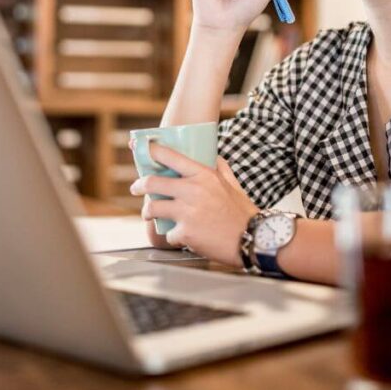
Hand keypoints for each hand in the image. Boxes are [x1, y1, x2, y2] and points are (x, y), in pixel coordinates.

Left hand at [130, 143, 258, 267]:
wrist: (254, 238)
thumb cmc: (243, 212)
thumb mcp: (233, 185)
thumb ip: (221, 168)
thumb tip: (214, 156)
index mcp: (203, 175)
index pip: (170, 157)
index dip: (152, 151)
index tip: (144, 150)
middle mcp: (192, 191)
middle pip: (152, 183)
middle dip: (139, 185)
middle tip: (136, 188)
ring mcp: (187, 212)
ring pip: (152, 208)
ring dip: (147, 212)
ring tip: (148, 215)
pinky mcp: (185, 233)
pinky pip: (168, 233)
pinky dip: (172, 235)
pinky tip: (181, 236)